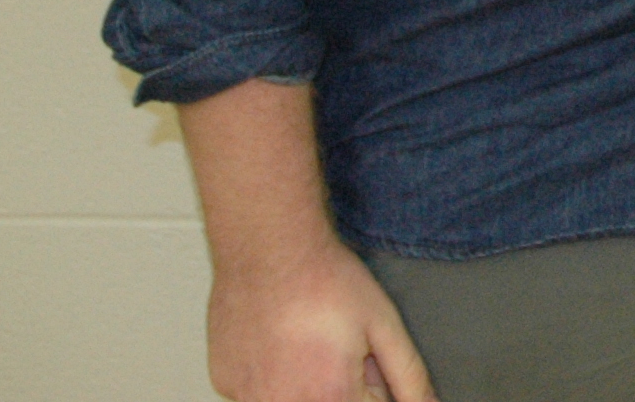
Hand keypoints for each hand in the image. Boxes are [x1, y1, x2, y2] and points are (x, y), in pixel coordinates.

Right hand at [206, 235, 437, 401]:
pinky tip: (277, 339)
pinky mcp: (225, 384)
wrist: (267, 247)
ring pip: (293, 400)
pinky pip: (257, 392)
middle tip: (334, 345)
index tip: (365, 357)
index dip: (374, 386)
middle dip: (339, 384)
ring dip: (305, 382)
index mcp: (332, 398)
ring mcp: (250, 398)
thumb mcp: (383, 325)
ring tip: (305, 340)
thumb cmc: (324, 281)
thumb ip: (408, 377)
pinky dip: (271, 374)